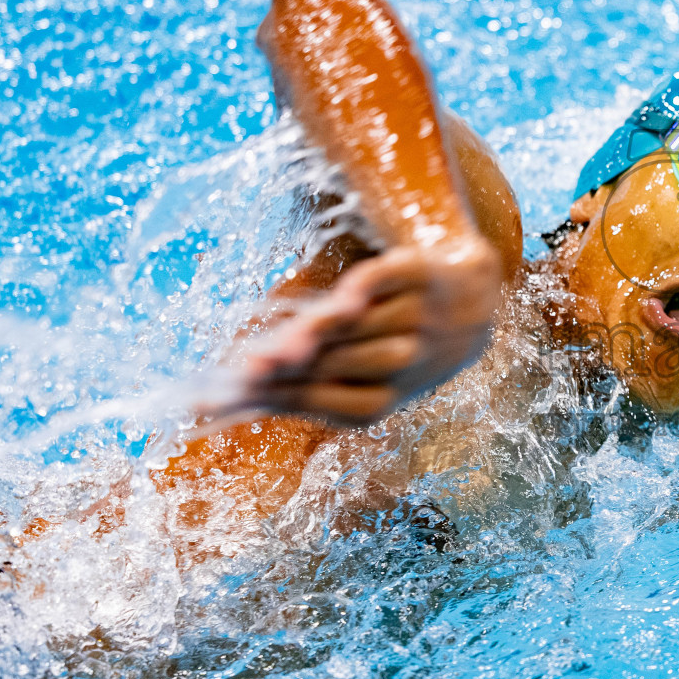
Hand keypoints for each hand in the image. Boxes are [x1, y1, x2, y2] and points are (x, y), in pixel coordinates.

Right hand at [238, 241, 501, 426]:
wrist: (478, 293)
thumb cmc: (395, 339)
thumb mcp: (354, 369)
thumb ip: (289, 382)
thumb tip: (201, 407)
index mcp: (387, 394)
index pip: (333, 404)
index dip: (288, 400)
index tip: (237, 395)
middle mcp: (408, 360)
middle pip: (343, 366)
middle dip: (293, 370)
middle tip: (245, 374)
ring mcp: (421, 317)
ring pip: (367, 328)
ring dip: (325, 335)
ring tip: (280, 346)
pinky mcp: (427, 271)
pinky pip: (398, 279)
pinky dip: (375, 288)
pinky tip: (347, 299)